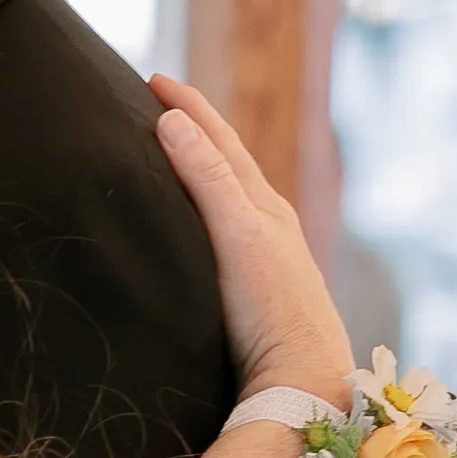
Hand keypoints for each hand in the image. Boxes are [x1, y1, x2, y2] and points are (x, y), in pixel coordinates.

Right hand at [151, 77, 350, 396]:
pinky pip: (228, 231)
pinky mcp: (258, 291)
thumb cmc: (272, 308)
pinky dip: (209, 210)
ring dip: (204, 169)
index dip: (188, 107)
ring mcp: (267, 258)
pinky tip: (201, 228)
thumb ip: (207, 178)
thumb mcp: (237, 233)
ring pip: (231, 198)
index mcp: (264, 205)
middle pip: (229, 163)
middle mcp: (269, 225)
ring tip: (176, 153)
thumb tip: (171, 119)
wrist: (303, 378)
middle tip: (162, 103)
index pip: (221, 140)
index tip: (153, 79)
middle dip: (196, 129)